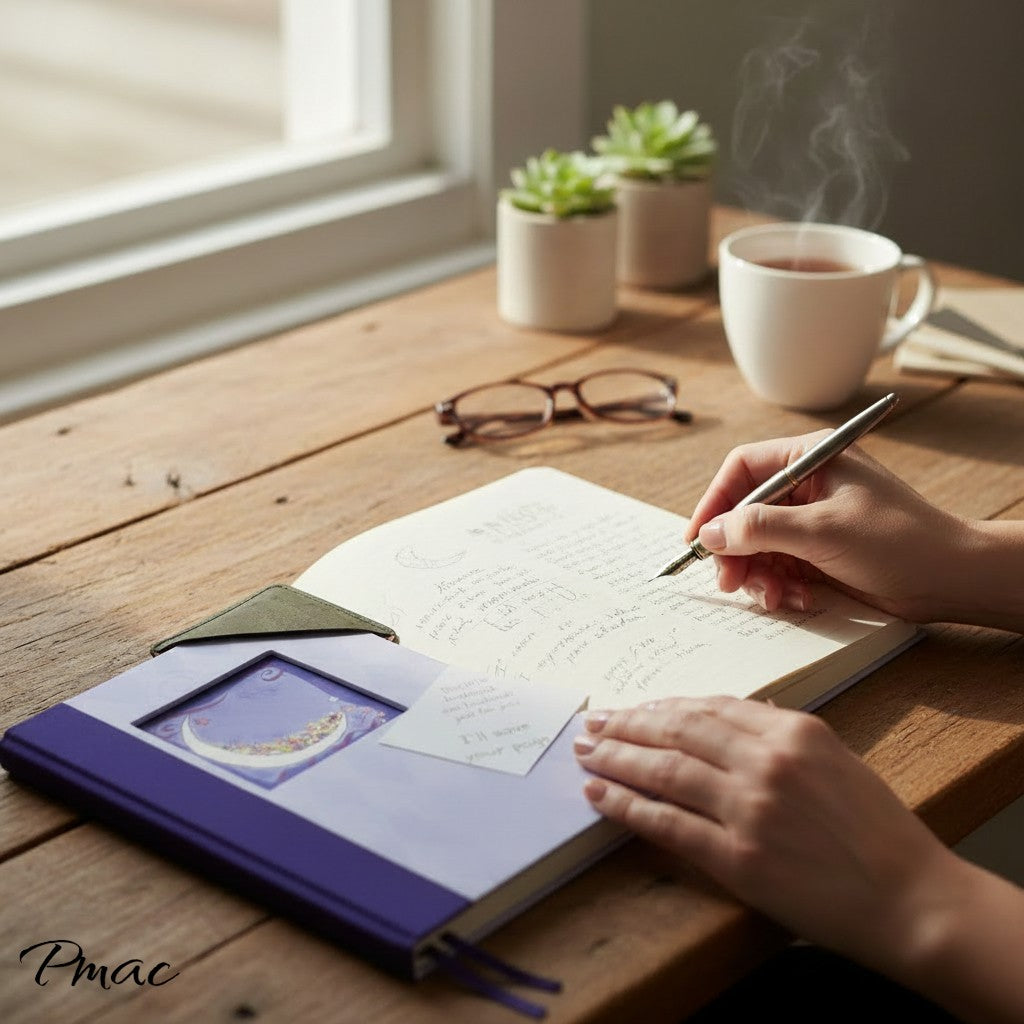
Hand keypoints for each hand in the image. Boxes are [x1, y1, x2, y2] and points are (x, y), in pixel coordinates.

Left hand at [573, 697, 959, 975]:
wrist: (912, 899)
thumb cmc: (880, 832)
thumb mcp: (838, 760)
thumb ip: (783, 735)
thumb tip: (737, 715)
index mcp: (794, 731)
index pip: (709, 708)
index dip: (663, 707)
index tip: (634, 708)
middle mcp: (767, 760)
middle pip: (678, 731)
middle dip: (629, 724)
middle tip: (594, 722)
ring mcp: (749, 808)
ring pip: (665, 770)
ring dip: (617, 758)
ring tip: (587, 752)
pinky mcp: (738, 857)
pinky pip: (668, 823)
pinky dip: (627, 806)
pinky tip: (600, 797)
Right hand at [684, 432, 973, 622]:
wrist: (949, 579)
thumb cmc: (897, 540)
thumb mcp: (821, 531)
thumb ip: (759, 528)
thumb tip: (710, 534)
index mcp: (810, 457)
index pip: (742, 470)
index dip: (715, 503)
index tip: (698, 539)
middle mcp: (807, 484)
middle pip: (744, 512)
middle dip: (735, 549)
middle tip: (730, 582)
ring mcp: (811, 519)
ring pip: (757, 544)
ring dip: (758, 574)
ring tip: (773, 596)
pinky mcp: (817, 551)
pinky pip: (778, 566)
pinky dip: (779, 585)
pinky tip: (797, 599)